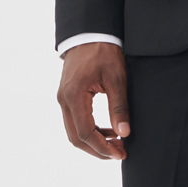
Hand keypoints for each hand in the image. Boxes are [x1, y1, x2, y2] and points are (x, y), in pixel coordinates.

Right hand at [57, 42, 130, 160]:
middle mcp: (64, 100)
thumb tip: (124, 133)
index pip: (85, 133)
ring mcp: (63, 98)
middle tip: (119, 153)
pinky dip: (90, 130)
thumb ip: (119, 107)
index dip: (102, 147)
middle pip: (76, 137)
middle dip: (97, 149)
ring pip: (74, 131)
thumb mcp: (116, 78)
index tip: (120, 153)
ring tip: (117, 142)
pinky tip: (108, 130)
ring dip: (94, 141)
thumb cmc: (103, 52)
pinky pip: (75, 121)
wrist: (89, 33)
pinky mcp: (67, 96)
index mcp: (74, 96)